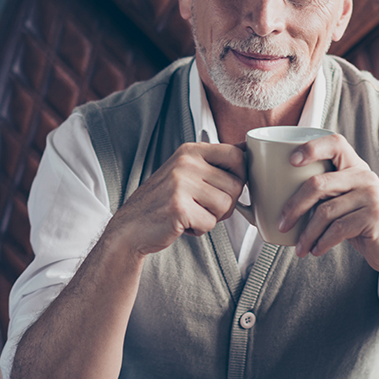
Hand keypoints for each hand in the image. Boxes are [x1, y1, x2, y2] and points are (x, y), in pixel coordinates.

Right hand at [106, 142, 245, 256]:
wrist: (131, 226)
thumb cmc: (162, 201)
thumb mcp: (186, 171)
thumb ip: (214, 162)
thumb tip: (247, 149)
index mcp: (190, 150)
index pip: (237, 155)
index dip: (240, 176)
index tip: (226, 187)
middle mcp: (186, 162)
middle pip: (235, 185)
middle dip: (226, 203)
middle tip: (203, 207)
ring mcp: (181, 184)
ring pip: (226, 205)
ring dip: (212, 217)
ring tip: (191, 214)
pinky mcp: (179, 207)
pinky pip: (210, 223)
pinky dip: (200, 229)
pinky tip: (183, 224)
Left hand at [278, 134, 378, 274]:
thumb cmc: (360, 225)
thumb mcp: (344, 203)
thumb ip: (324, 193)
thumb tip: (276, 195)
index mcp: (355, 167)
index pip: (335, 143)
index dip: (311, 148)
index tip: (290, 161)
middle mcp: (365, 176)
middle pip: (318, 184)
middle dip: (294, 207)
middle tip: (282, 224)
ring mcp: (372, 196)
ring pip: (325, 211)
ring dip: (307, 233)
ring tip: (300, 248)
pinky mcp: (374, 217)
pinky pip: (338, 229)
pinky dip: (322, 242)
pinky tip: (316, 250)